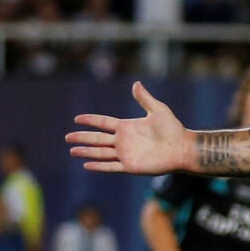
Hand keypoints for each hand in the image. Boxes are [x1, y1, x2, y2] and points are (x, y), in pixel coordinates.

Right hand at [67, 82, 194, 174]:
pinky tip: (86, 165)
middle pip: (97, 138)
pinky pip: (110, 166)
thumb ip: (144, 98)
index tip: (77, 119)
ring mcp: (125, 154)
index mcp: (127, 126)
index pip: (103, 123)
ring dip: (86, 152)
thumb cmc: (173, 129)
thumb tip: (136, 83)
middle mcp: (123, 140)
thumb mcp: (158, 110)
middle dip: (82, 138)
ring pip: (100, 153)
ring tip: (72, 151)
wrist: (182, 148)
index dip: (90, 121)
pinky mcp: (130, 166)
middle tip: (67, 137)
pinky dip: (98, 166)